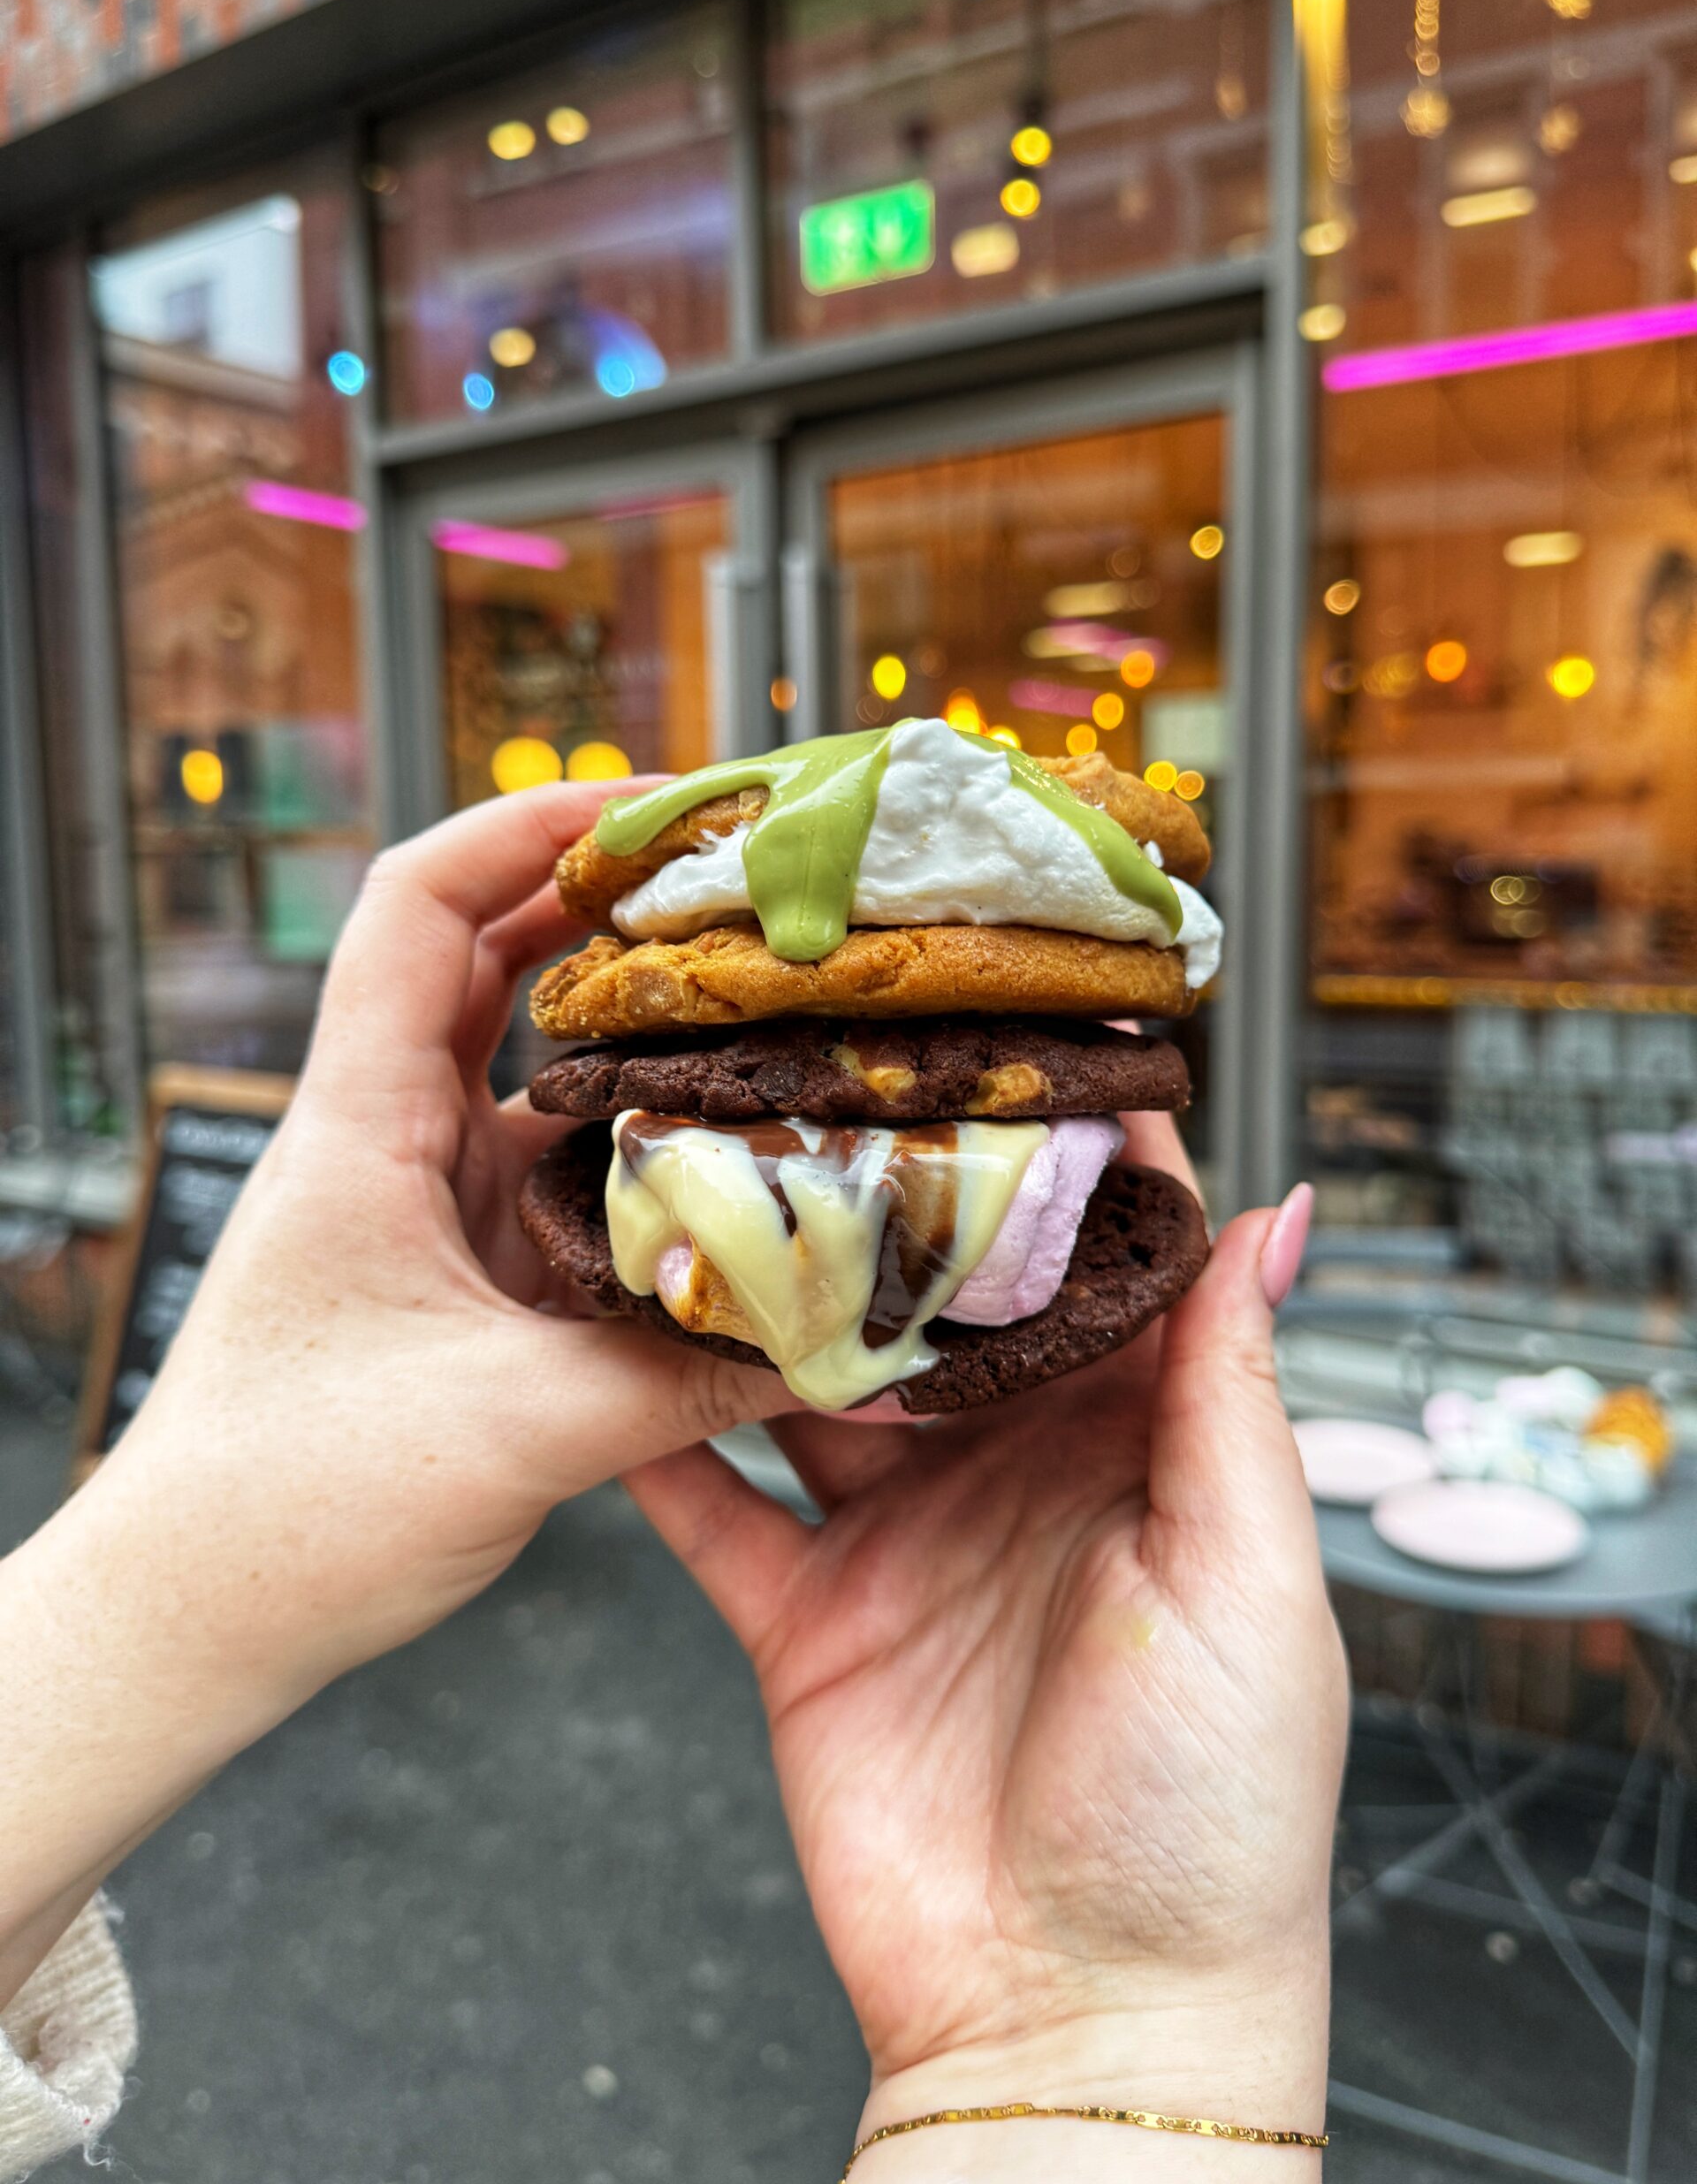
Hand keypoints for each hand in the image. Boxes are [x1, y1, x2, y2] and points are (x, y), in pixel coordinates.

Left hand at [0, 787, 784, 1996]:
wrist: (191, 1616)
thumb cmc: (288, 1511)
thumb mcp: (510, 1431)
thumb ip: (680, 1375)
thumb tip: (841, 1328)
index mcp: (362, 1129)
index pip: (421, 908)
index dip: (527, 828)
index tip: (654, 806)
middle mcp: (388, 1142)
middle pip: (484, 959)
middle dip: (603, 900)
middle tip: (737, 883)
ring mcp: (422, 1207)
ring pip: (530, 1069)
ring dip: (627, 1026)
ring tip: (755, 1002)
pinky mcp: (455, 1275)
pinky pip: (556, 1172)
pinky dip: (632, 1146)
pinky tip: (721, 1160)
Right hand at [629, 1133, 1345, 2173]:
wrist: (1074, 2016)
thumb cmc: (1211, 1818)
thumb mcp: (1248, 1583)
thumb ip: (1231, 1393)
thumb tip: (1280, 1215)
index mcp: (1136, 1451)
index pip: (1098, 1266)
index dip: (1065, 1160)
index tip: (1013, 1046)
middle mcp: (1011, 1474)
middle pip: (935, 1301)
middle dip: (886, 1200)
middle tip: (817, 1087)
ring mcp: (899, 1542)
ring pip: (812, 1382)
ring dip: (765, 1297)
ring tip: (698, 1189)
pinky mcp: (805, 1619)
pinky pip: (712, 1512)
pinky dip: (656, 1447)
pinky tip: (605, 1360)